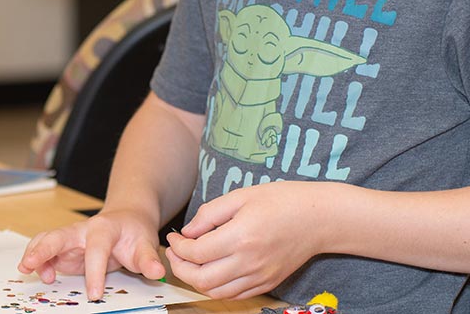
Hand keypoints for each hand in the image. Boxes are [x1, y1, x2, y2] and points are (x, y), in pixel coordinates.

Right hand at [17, 209, 165, 300]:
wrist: (126, 218)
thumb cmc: (133, 231)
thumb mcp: (145, 243)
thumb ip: (148, 259)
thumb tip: (156, 272)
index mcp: (103, 229)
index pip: (96, 250)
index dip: (94, 273)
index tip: (94, 295)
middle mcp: (81, 231)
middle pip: (58, 236)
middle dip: (43, 249)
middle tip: (29, 264)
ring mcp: (70, 239)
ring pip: (46, 240)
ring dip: (34, 253)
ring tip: (25, 269)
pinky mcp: (64, 248)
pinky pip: (46, 251)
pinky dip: (38, 262)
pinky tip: (42, 276)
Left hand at [165, 181, 333, 299]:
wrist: (319, 218)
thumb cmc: (282, 201)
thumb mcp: (241, 196)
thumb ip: (209, 214)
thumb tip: (187, 232)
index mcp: (240, 237)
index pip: (196, 253)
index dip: (177, 247)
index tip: (173, 238)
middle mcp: (249, 262)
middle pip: (201, 280)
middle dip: (180, 268)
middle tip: (175, 252)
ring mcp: (260, 277)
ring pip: (216, 293)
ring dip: (196, 281)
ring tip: (189, 263)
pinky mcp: (268, 283)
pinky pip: (235, 295)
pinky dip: (217, 288)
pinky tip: (212, 270)